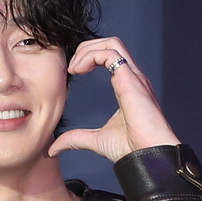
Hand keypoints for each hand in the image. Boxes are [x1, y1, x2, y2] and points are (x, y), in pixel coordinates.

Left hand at [48, 38, 179, 162]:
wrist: (148, 157)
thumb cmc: (132, 149)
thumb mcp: (95, 140)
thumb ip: (75, 139)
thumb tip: (54, 147)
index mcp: (127, 86)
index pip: (109, 56)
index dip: (88, 57)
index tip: (73, 72)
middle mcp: (132, 77)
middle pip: (110, 43)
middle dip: (86, 49)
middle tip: (71, 68)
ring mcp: (134, 77)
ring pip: (111, 43)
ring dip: (88, 50)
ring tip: (74, 68)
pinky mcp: (132, 80)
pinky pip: (111, 53)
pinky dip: (92, 56)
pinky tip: (80, 70)